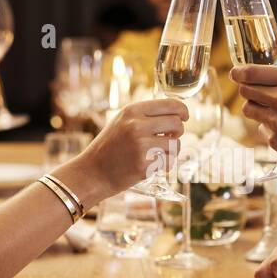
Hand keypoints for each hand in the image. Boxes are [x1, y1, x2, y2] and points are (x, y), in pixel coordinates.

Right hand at [62, 98, 188, 202]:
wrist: (92, 172)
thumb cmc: (109, 147)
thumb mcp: (122, 122)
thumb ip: (145, 116)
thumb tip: (177, 115)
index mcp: (132, 111)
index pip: (170, 104)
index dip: (182, 111)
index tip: (184, 117)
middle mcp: (136, 125)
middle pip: (177, 124)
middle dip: (177, 132)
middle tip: (168, 138)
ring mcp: (140, 145)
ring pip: (176, 145)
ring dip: (171, 151)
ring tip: (156, 154)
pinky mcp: (144, 164)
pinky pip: (169, 162)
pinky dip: (165, 165)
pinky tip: (151, 165)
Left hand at [231, 43, 276, 171]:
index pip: (252, 72)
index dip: (239, 71)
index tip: (236, 72)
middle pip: (246, 90)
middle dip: (248, 88)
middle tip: (256, 90)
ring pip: (249, 110)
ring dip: (256, 107)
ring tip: (272, 108)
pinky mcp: (276, 141)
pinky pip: (262, 129)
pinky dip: (269, 127)